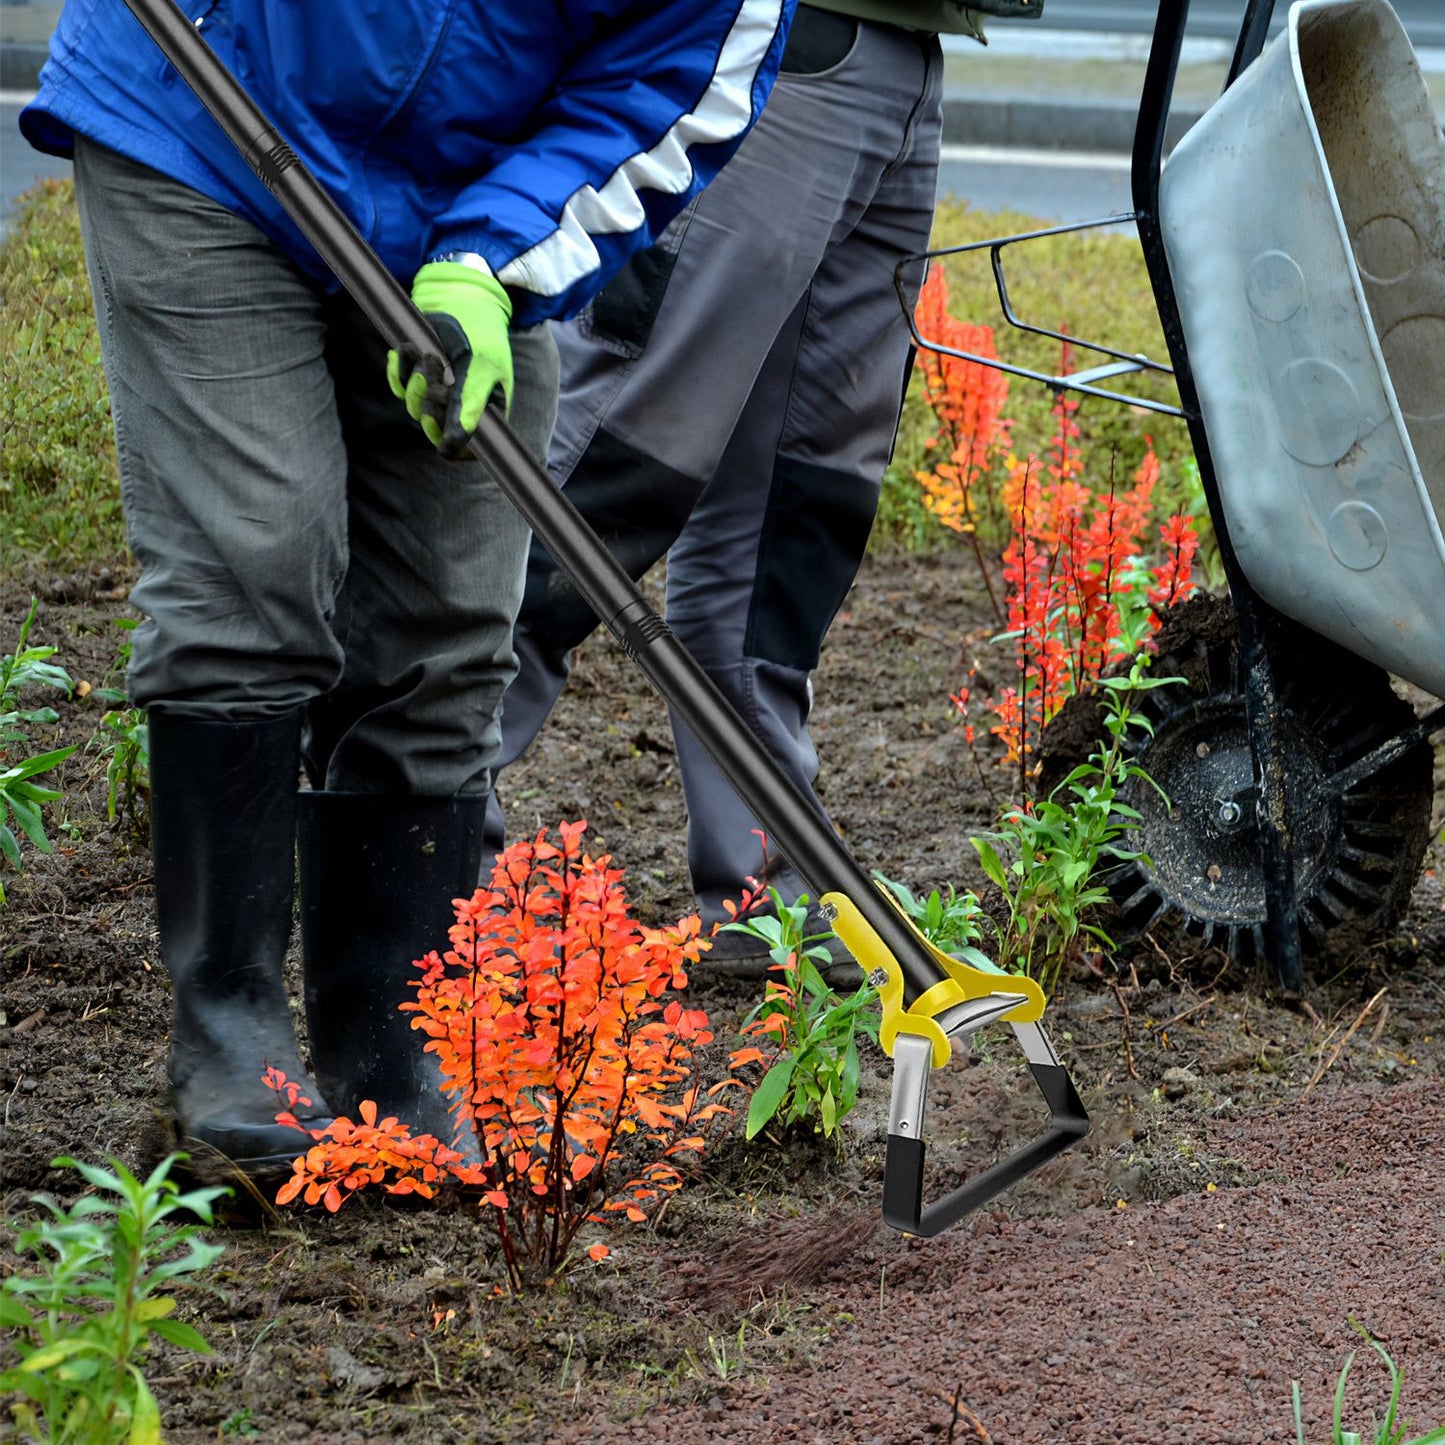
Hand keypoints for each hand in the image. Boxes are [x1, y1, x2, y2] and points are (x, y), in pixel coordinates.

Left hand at [386, 259, 512, 457]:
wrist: (462, 296)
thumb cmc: (482, 332)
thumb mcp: (483, 366)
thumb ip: (470, 404)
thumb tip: (456, 442)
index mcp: (485, 413)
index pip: (464, 448)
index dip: (447, 442)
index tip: (434, 416)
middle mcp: (459, 408)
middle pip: (433, 428)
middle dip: (427, 399)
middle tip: (434, 366)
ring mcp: (437, 392)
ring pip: (413, 406)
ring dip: (414, 379)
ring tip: (424, 352)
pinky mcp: (417, 376)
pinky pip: (398, 385)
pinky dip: (397, 370)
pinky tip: (402, 351)